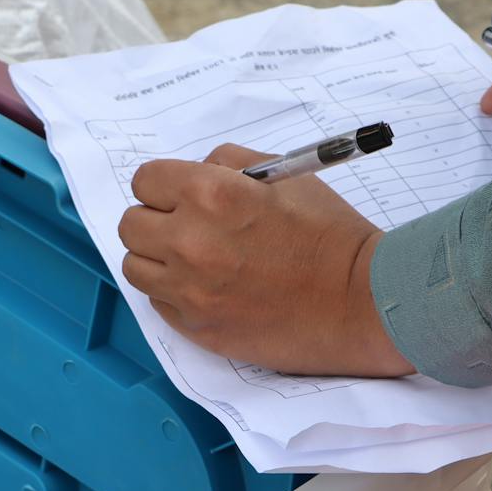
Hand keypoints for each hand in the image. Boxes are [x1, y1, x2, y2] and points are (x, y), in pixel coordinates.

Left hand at [117, 144, 413, 376]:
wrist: (361, 303)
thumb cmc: (330, 234)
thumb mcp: (285, 175)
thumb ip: (228, 163)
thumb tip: (194, 171)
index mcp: (210, 194)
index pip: (145, 180)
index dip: (164, 185)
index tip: (181, 195)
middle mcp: (189, 242)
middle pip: (130, 224)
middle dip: (156, 220)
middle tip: (188, 227)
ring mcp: (190, 290)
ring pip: (135, 266)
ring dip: (157, 258)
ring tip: (195, 259)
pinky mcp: (197, 327)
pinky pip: (158, 302)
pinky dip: (175, 292)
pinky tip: (209, 287)